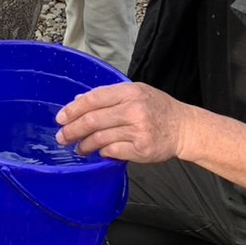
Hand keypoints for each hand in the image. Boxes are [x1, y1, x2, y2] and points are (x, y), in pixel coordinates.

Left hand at [55, 82, 189, 161]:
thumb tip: (78, 101)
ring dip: (84, 145)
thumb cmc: (158, 108)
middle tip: (62, 137)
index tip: (60, 118)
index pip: (93, 99)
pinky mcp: (141, 149)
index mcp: (129, 92)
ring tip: (78, 148)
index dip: (73, 109)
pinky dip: (102, 152)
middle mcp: (133, 109)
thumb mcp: (136, 92)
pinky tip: (98, 152)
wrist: (185, 127)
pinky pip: (112, 151)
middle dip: (73, 130)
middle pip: (93, 120)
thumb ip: (108, 96)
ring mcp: (138, 130)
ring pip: (100, 138)